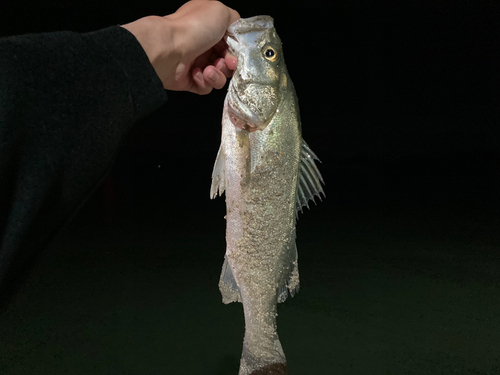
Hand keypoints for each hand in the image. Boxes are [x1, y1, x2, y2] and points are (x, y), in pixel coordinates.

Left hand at [122, 0, 239, 94]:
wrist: (168, 49)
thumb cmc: (193, 27)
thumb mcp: (220, 11)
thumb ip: (234, 19)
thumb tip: (237, 32)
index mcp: (208, 28)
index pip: (230, 43)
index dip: (237, 50)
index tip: (238, 53)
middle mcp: (202, 45)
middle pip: (226, 62)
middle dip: (229, 65)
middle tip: (226, 63)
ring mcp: (195, 63)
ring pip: (218, 77)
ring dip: (218, 75)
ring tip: (208, 70)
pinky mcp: (189, 80)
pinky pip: (206, 87)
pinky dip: (205, 82)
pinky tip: (196, 73)